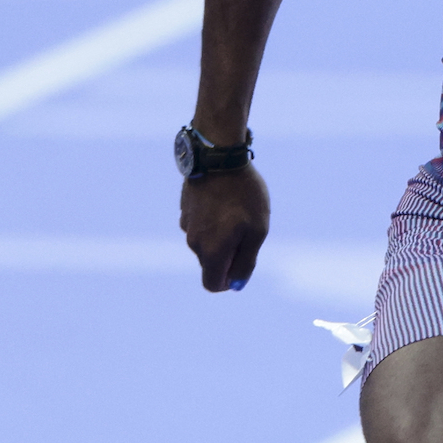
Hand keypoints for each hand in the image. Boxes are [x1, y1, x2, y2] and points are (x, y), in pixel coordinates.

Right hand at [180, 164, 270, 291]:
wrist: (219, 157)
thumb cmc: (244, 195)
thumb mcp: (257, 231)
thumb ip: (246, 262)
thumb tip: (235, 285)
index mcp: (212, 251)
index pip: (212, 284)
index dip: (229, 281)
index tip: (243, 263)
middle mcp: (194, 242)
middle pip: (210, 264)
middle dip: (228, 256)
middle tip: (246, 230)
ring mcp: (186, 224)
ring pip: (205, 243)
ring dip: (221, 236)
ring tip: (237, 210)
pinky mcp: (185, 209)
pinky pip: (200, 225)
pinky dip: (213, 220)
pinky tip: (225, 199)